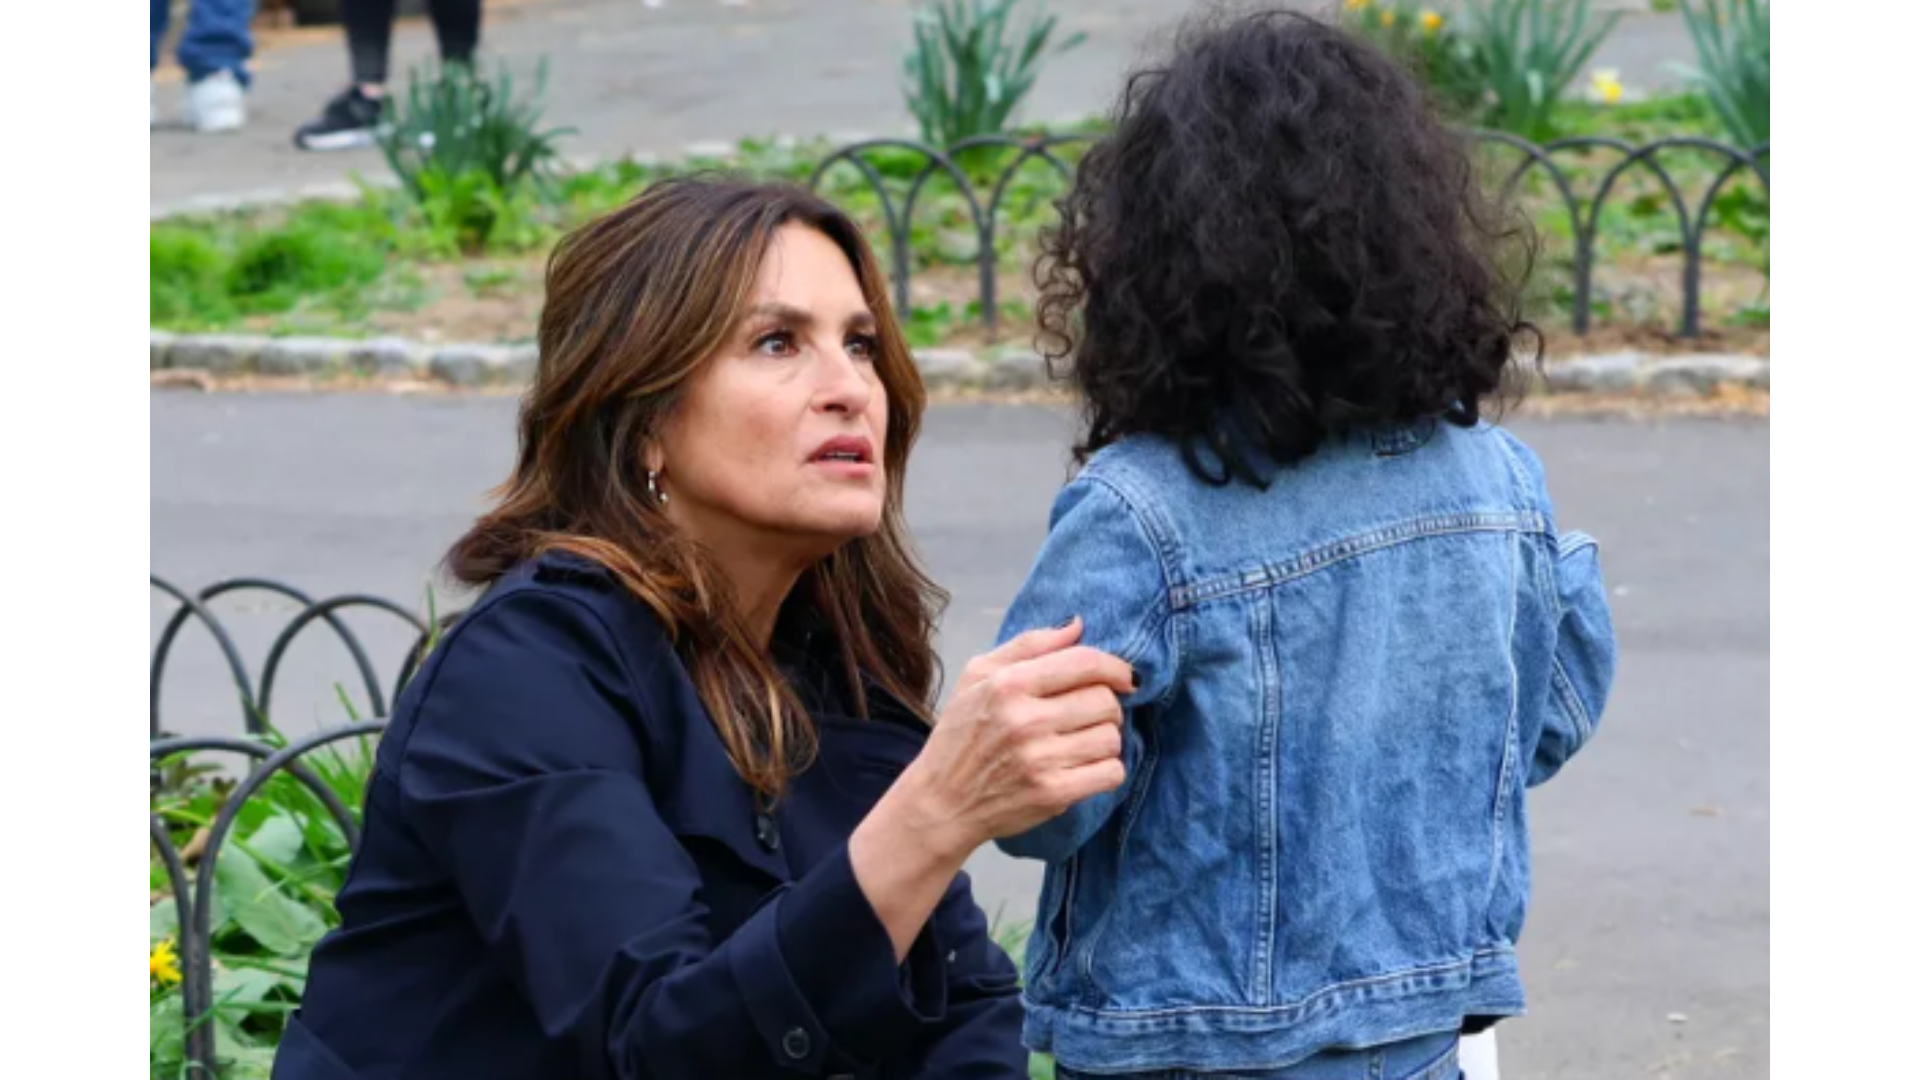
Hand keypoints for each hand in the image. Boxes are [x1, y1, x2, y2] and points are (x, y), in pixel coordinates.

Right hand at [897, 618, 1133, 856]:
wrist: (941, 802)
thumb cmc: (959, 736)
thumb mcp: (977, 676)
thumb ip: (1029, 645)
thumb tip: (1077, 625)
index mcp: (1008, 684)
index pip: (1085, 663)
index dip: (1115, 667)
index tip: (1122, 678)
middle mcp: (1025, 720)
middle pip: (1105, 701)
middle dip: (1107, 705)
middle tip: (1089, 714)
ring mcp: (1040, 759)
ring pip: (1111, 738)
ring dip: (1105, 739)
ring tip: (1081, 742)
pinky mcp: (1052, 794)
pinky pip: (1111, 773)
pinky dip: (1106, 770)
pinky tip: (1084, 768)